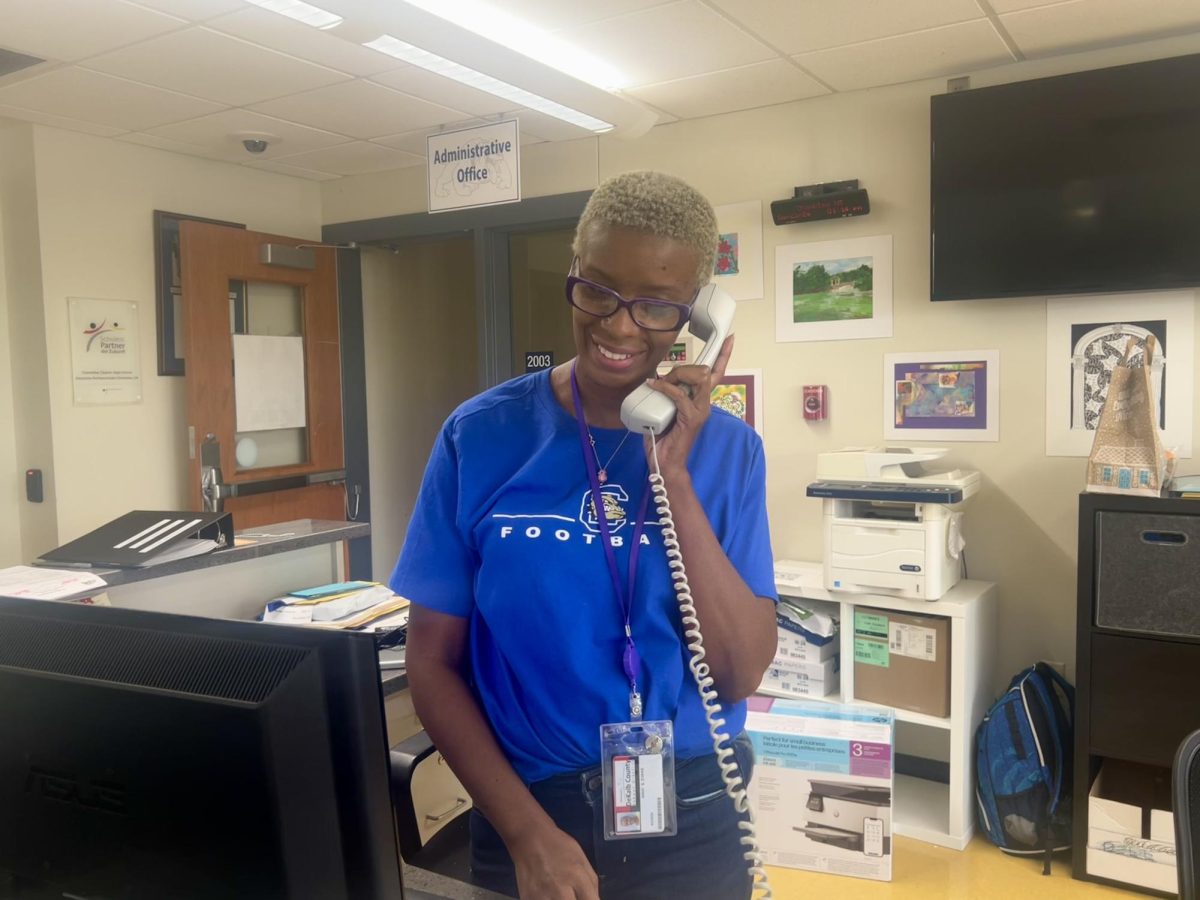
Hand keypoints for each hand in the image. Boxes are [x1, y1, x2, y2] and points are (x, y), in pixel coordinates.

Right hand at [509, 823, 598, 898]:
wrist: (530, 839)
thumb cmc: (559, 846)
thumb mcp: (581, 860)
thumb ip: (591, 884)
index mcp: (577, 877)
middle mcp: (560, 889)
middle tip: (573, 897)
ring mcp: (542, 896)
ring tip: (562, 895)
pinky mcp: (528, 899)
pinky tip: (550, 896)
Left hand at [642, 334, 734, 476]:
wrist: (665, 464)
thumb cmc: (663, 439)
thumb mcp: (663, 409)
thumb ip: (664, 394)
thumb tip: (653, 378)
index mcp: (700, 400)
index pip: (715, 373)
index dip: (723, 355)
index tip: (730, 338)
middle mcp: (704, 403)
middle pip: (705, 371)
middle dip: (683, 367)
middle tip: (664, 377)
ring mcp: (700, 411)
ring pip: (698, 378)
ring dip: (677, 375)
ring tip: (660, 382)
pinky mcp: (692, 418)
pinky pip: (680, 395)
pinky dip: (665, 387)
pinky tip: (654, 385)